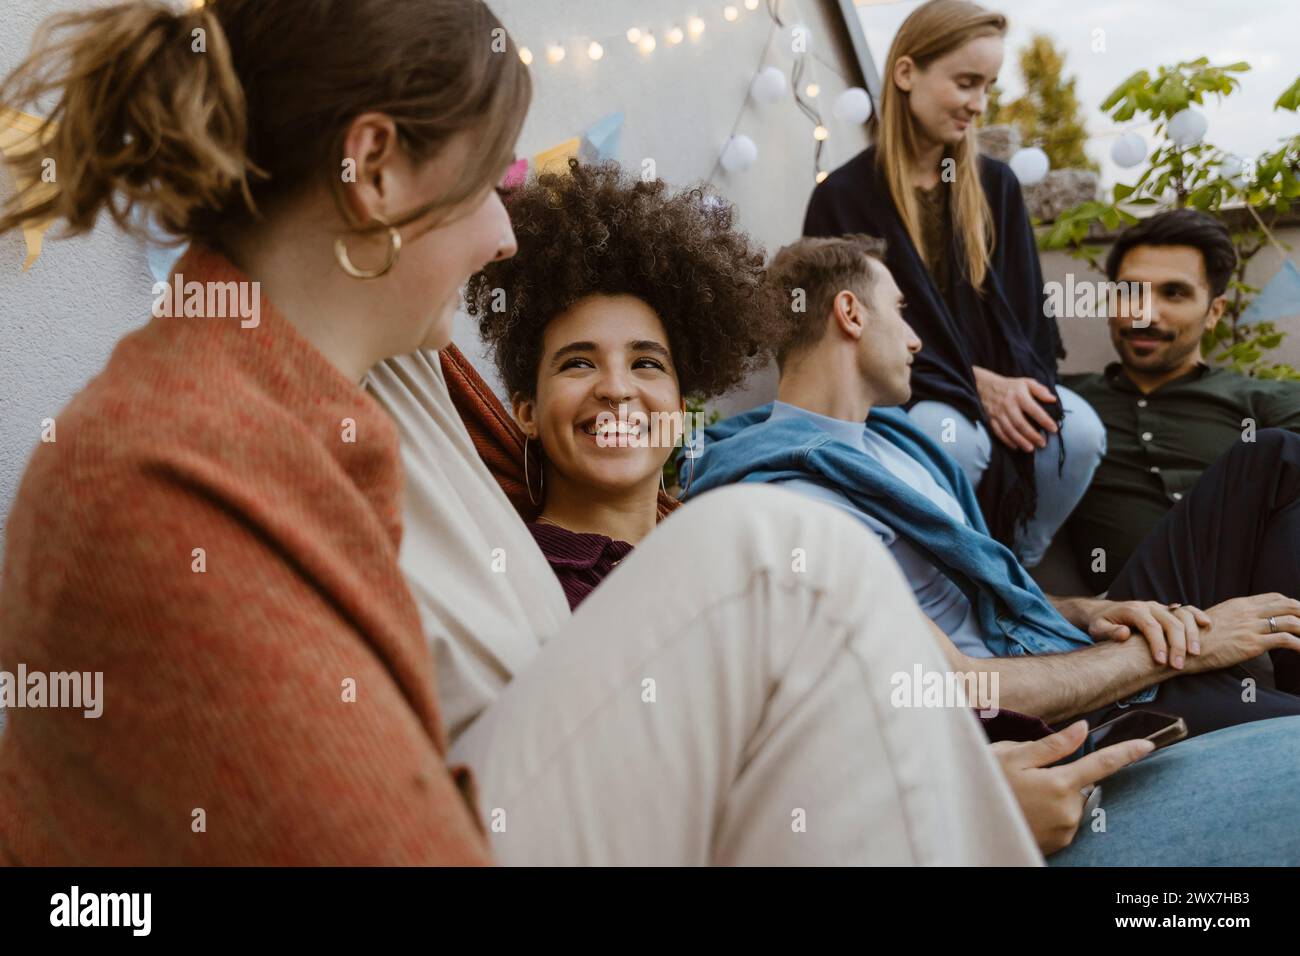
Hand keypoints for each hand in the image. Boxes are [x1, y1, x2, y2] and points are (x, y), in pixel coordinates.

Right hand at [972, 367, 1058, 452]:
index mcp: (1019, 395)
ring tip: (1031, 448)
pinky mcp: (991, 419)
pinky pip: (998, 432)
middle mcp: (1008, 405)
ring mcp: (998, 413)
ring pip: (1009, 430)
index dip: (1044, 420)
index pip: (1034, 410)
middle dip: (1032, 435)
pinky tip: (1016, 446)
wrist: (986, 386)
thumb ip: (1040, 390)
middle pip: (1020, 423)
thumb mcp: (1027, 383)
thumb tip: (1053, 400)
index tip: (1054, 429)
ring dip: (1021, 441)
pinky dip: (1007, 441)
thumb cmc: (1011, 386)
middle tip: (1043, 443)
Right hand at [993, 720, 1152, 855]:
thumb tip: (1081, 728)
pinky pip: (1064, 820)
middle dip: (1059, 775)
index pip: (1102, 764)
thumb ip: (1052, 745)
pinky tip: (1026, 810)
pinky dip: (1050, 812)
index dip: (1127, 752)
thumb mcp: (1012, 757)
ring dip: (1054, 795)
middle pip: (1079, 783)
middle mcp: (1068, 810)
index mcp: (1059, 784)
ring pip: (1070, 801)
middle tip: (1025, 776)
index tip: (1148, 745)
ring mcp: (1065, 830)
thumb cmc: (986, 786)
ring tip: (1021, 795)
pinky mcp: (1059, 843)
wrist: (968, 824)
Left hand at [1088, 600, 1209, 669]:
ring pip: (1182, 615)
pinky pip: (1186, 609)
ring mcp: (1160, 607)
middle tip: (1178, 666)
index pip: (1150, 626)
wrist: (1105, 612)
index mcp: (1133, 610)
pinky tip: (1207, 625)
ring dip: (1191, 634)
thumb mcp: (1098, 628)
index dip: (1158, 644)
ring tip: (1195, 653)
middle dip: (1176, 645)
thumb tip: (1124, 633)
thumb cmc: (1101, 624)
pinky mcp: (1167, 610)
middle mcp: (1149, 606)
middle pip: (1170, 622)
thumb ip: (1109, 632)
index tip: (1161, 662)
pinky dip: (1197, 615)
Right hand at [1184, 593, 1299, 674]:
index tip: (1299, 612)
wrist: (1181, 649)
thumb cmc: (1194, 638)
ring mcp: (1250, 627)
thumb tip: (1244, 623)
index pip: (1274, 597)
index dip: (1291, 603)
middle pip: (1288, 605)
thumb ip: (1233, 618)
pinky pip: (1286, 640)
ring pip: (1292, 620)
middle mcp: (1247, 612)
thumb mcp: (1215, 620)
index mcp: (1239, 605)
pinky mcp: (1252, 643)